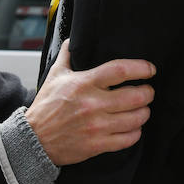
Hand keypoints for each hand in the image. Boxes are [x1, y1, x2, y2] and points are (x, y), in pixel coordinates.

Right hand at [25, 42, 154, 165]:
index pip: (120, 70)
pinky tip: (133, 127)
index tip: (150, 69)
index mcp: (84, 83)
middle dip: (148, 93)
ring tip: (142, 109)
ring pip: (136, 118)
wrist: (34, 139)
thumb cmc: (46, 107)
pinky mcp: (98, 144)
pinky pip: (128, 138)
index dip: (141, 68)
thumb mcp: (55, 76)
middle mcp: (92, 104)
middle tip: (148, 91)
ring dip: (144, 113)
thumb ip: (67, 55)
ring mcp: (96, 126)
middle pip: (135, 96)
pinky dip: (135, 132)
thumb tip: (72, 39)